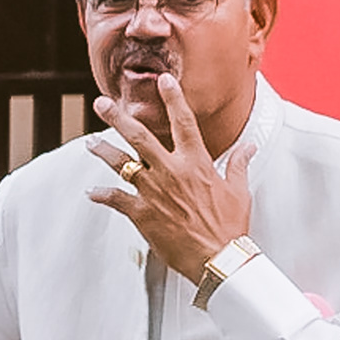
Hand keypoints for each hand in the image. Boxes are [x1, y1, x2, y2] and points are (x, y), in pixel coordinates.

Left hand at [87, 55, 248, 284]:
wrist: (219, 259)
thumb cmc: (231, 226)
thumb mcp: (239, 191)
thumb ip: (238, 164)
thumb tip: (249, 146)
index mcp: (196, 163)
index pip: (184, 122)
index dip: (173, 98)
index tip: (164, 80)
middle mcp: (172, 172)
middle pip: (140, 137)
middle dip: (118, 117)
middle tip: (101, 103)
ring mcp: (154, 192)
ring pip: (122, 164)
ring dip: (104, 151)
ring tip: (90, 142)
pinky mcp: (143, 214)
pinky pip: (116, 200)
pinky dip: (102, 195)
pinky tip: (91, 192)